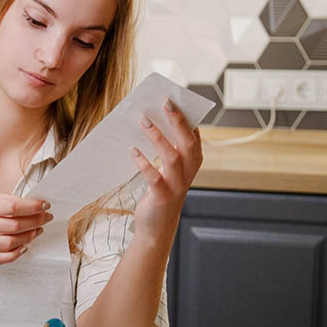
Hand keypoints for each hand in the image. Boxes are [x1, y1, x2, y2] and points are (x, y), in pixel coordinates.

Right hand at [0, 192, 51, 265]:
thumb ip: (0, 201)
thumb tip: (30, 204)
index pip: (10, 206)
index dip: (32, 207)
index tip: (44, 206)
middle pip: (13, 226)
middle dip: (35, 222)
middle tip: (45, 219)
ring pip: (8, 244)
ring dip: (28, 238)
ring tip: (36, 232)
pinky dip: (15, 255)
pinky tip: (23, 247)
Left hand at [130, 98, 202, 243]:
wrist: (157, 227)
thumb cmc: (161, 192)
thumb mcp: (167, 170)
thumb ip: (165, 149)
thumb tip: (149, 121)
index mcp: (192, 163)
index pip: (194, 135)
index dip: (188, 117)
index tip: (177, 98)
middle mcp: (189, 172)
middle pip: (187, 142)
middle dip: (177, 121)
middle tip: (165, 102)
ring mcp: (177, 185)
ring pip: (172, 157)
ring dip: (158, 137)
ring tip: (143, 120)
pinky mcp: (163, 197)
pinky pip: (154, 177)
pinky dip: (144, 163)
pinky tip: (132, 150)